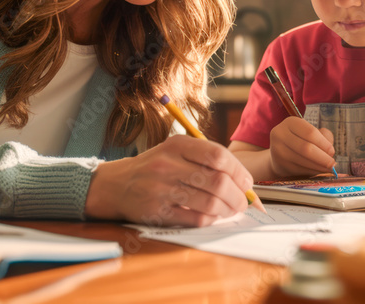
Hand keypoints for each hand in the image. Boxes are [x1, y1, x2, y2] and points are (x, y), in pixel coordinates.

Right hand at [85, 135, 253, 226]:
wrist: (117, 184)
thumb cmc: (155, 167)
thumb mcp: (175, 150)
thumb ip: (206, 158)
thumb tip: (243, 181)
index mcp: (177, 145)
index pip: (217, 156)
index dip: (239, 171)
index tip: (247, 183)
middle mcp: (168, 165)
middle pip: (217, 181)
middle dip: (238, 196)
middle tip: (244, 202)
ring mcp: (161, 189)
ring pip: (209, 202)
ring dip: (227, 210)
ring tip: (231, 210)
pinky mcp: (157, 212)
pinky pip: (195, 219)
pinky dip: (210, 219)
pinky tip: (212, 216)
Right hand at [268, 116, 335, 177]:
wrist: (280, 154)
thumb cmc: (300, 141)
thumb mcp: (311, 133)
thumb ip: (324, 136)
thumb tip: (330, 151)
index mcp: (291, 122)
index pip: (310, 132)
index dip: (324, 143)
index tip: (332, 152)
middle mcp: (280, 134)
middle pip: (306, 147)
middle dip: (322, 157)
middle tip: (332, 164)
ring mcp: (278, 149)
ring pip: (303, 160)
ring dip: (318, 166)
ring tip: (328, 168)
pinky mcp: (279, 163)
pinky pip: (299, 169)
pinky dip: (311, 171)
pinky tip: (318, 171)